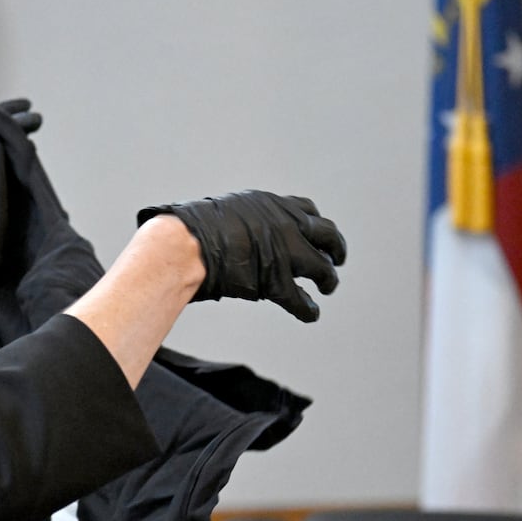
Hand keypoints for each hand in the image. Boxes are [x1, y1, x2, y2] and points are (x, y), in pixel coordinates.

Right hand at [136, 191, 345, 321]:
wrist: (185, 246)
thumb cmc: (192, 230)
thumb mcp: (225, 212)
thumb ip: (241, 221)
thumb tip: (230, 228)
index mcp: (272, 206)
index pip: (307, 211)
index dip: (316, 225)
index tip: (318, 235)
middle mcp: (286, 225)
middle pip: (327, 234)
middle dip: (335, 248)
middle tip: (336, 261)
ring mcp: (285, 253)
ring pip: (321, 267)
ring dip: (328, 279)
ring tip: (327, 288)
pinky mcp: (277, 282)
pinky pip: (301, 299)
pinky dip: (309, 309)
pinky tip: (312, 314)